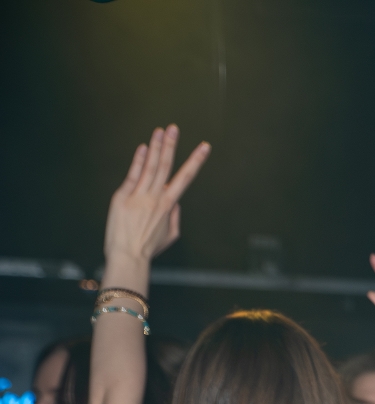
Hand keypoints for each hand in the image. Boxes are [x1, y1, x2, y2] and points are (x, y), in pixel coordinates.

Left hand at [104, 125, 209, 269]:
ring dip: (156, 147)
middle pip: (166, 166)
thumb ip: (174, 218)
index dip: (196, 161)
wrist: (128, 256)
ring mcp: (139, 196)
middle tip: (175, 129)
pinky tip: (143, 148)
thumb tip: (175, 203)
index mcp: (168, 206)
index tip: (204, 148)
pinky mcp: (123, 197)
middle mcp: (156, 198)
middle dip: (172, 146)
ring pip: (151, 167)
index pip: (185, 178)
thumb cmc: (148, 248)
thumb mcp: (169, 236)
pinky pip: (133, 175)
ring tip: (161, 131)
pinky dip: (138, 161)